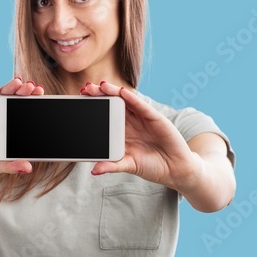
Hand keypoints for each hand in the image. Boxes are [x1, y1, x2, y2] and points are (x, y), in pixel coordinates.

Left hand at [81, 81, 202, 188]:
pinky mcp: (155, 118)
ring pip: (125, 101)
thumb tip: (93, 171)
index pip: (104, 115)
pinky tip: (122, 92)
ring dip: (113, 92)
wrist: (176, 170)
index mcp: (121, 132)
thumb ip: (112, 166)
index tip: (80, 100)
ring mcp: (142, 119)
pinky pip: (141, 106)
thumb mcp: (128, 165)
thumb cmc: (151, 167)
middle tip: (85, 89)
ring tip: (100, 86)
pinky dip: (132, 99)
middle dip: (99, 96)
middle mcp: (130, 123)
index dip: (94, 107)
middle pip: (112, 105)